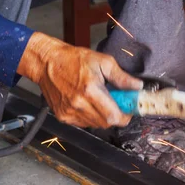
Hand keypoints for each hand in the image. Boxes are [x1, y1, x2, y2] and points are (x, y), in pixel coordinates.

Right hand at [17, 32, 142, 127]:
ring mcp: (69, 112)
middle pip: (106, 123)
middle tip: (115, 102)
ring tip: (99, 100)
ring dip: (102, 116)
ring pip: (95, 125)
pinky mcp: (62, 116)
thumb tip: (137, 87)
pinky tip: (87, 103)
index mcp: (90, 90)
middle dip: (115, 115)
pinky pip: (83, 123)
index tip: (128, 109)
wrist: (46, 63)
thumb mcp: (103, 61)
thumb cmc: (73, 59)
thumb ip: (121, 77)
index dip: (125, 116)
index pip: (114, 116)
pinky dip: (90, 116)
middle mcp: (78, 104)